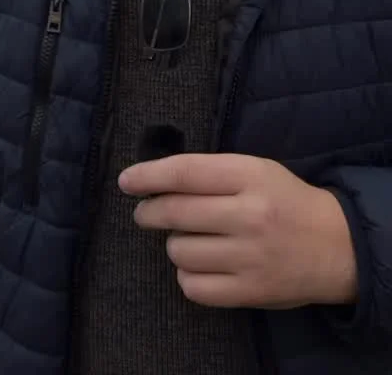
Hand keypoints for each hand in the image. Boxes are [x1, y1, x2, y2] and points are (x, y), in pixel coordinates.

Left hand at [118, 153, 356, 309]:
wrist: (336, 246)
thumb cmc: (285, 200)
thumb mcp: (255, 170)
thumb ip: (210, 172)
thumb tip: (155, 179)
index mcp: (249, 176)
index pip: (185, 172)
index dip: (148, 176)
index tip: (126, 181)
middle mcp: (248, 215)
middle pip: (175, 212)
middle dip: (150, 212)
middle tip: (146, 213)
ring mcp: (249, 257)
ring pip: (179, 251)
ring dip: (174, 245)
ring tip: (190, 239)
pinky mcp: (250, 292)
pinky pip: (193, 286)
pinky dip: (187, 275)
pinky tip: (200, 265)